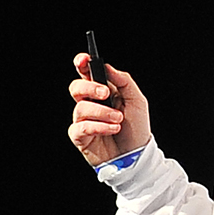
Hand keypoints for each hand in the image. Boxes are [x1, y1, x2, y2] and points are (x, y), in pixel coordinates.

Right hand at [67, 52, 151, 167]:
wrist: (136, 155)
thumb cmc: (136, 127)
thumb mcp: (137, 100)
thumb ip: (123, 81)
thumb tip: (107, 67)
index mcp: (102, 91)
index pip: (86, 73)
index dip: (82, 64)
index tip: (84, 60)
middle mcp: (90, 103)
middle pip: (76, 87)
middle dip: (90, 87)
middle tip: (106, 93)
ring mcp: (84, 120)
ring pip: (81, 108)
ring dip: (102, 112)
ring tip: (118, 120)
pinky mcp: (80, 137)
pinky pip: (81, 127)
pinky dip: (99, 127)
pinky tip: (113, 129)